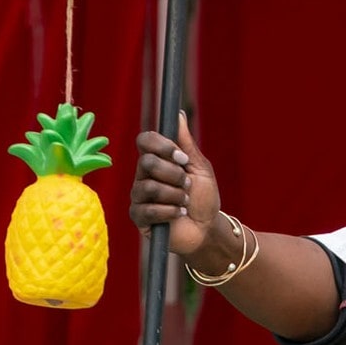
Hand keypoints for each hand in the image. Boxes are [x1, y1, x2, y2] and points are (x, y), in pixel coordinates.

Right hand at [129, 113, 220, 258]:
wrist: (207, 229)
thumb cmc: (203, 198)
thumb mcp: (200, 168)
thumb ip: (187, 144)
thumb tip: (179, 115)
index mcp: (156, 160)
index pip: (145, 141)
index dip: (162, 146)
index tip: (182, 158)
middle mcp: (143, 175)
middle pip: (147, 162)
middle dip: (174, 175)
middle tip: (187, 185)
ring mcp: (139, 196)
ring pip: (150, 187)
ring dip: (175, 195)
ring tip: (185, 202)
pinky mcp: (139, 217)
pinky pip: (149, 209)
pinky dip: (171, 212)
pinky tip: (179, 214)